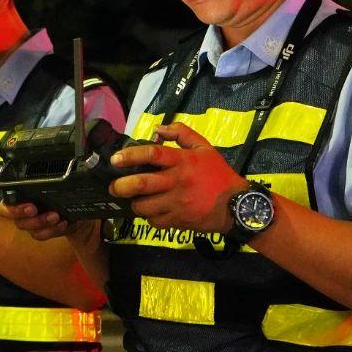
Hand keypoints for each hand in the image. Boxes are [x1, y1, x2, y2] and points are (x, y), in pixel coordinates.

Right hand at [0, 172, 100, 246]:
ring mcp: (28, 218)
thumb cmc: (67, 190)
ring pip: (22, 224)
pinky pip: (38, 235)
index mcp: (22, 186)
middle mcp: (20, 202)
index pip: (1, 181)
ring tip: (55, 216)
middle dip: (17, 210)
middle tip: (33, 208)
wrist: (80, 211)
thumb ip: (54, 166)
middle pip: (6, 209)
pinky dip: (50, 231)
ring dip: (38, 222)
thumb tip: (53, 154)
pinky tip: (62, 224)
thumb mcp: (64, 175)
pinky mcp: (39, 231)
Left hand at [109, 122, 247, 232]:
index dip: (130, 156)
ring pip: (144, 206)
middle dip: (122, 186)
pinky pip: (155, 222)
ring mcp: (178, 203)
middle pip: (142, 183)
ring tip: (134, 200)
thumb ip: (181, 133)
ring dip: (135, 203)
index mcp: (183, 161)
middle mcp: (178, 181)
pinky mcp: (179, 220)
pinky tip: (152, 212)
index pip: (153, 154)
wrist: (237, 205)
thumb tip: (157, 129)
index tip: (115, 159)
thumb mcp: (204, 148)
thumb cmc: (218, 174)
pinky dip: (149, 218)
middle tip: (114, 186)